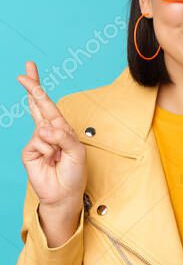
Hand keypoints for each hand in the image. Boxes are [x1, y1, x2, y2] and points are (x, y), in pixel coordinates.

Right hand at [17, 61, 86, 246]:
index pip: (48, 104)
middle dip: (32, 88)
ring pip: (43, 128)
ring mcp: (37, 141)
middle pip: (37, 105)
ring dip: (54, 142)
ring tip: (58, 156)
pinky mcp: (29, 151)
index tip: (29, 70)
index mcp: (61, 128)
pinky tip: (50, 160)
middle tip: (24, 72)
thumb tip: (44, 128)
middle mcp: (48, 131)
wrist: (64, 194)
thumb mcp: (77, 152)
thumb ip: (63, 137)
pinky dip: (48, 150)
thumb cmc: (74, 173)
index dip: (38, 88)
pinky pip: (39, 142)